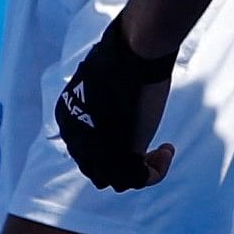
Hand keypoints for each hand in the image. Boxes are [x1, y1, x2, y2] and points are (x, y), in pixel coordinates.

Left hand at [55, 15, 176, 191]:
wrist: (135, 54)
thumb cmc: (125, 62)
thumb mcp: (107, 87)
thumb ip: (104, 106)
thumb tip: (114, 114)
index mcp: (66, 117)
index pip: (84, 150)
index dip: (110, 150)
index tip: (135, 137)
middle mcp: (73, 136)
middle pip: (97, 169)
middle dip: (126, 163)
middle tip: (151, 151)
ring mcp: (94, 147)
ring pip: (116, 179)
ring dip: (143, 170)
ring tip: (162, 152)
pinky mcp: (118, 153)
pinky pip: (136, 179)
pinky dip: (155, 172)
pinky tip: (167, 150)